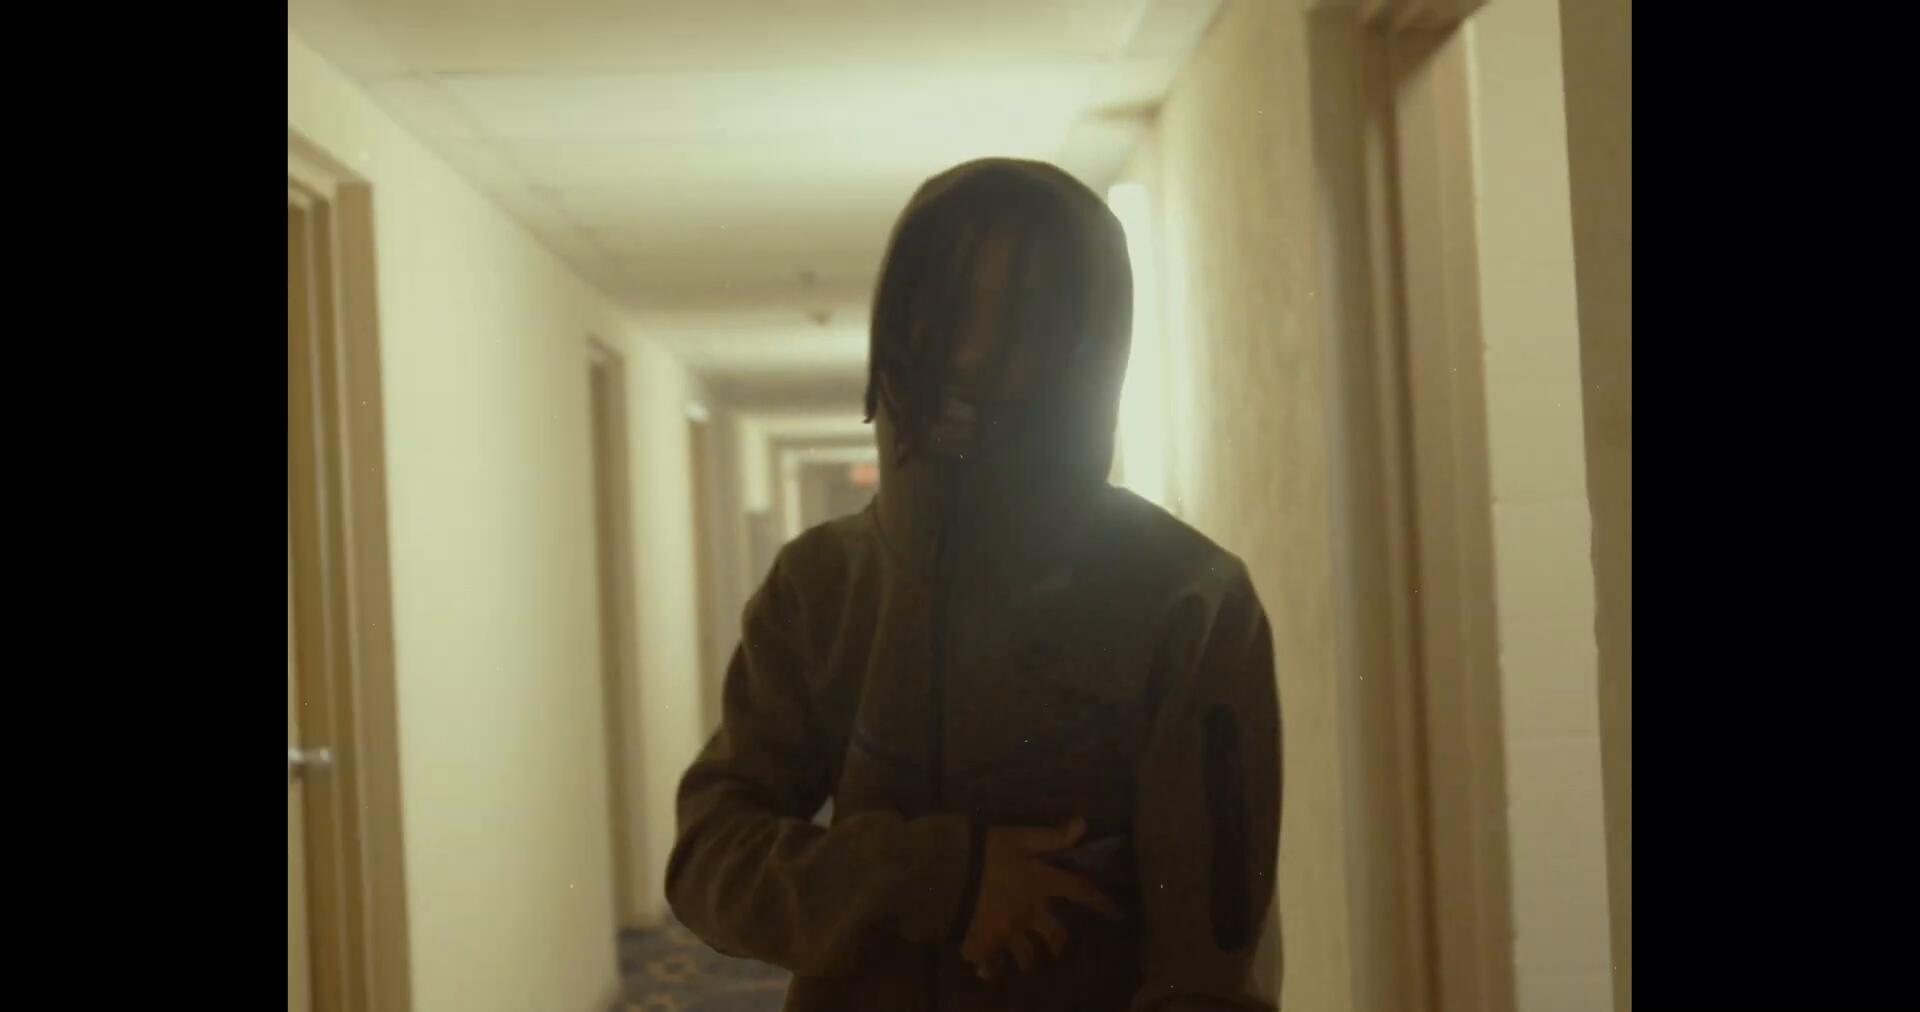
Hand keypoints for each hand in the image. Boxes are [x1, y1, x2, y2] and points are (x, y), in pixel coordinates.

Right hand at [960, 817, 1124, 977]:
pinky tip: (985, 970)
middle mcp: (1032, 913)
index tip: (1117, 914)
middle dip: (1058, 943)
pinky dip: (987, 967)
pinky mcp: (985, 939)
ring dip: (1026, 958)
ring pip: (1025, 955)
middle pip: (1055, 937)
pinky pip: (987, 961)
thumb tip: (1084, 824)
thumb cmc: (988, 850)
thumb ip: (1051, 835)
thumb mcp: (1021, 837)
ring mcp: (1008, 930)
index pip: (1080, 892)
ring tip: (1024, 958)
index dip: (1101, 902)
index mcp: (1043, 885)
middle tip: (1057, 944)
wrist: (952, 869)